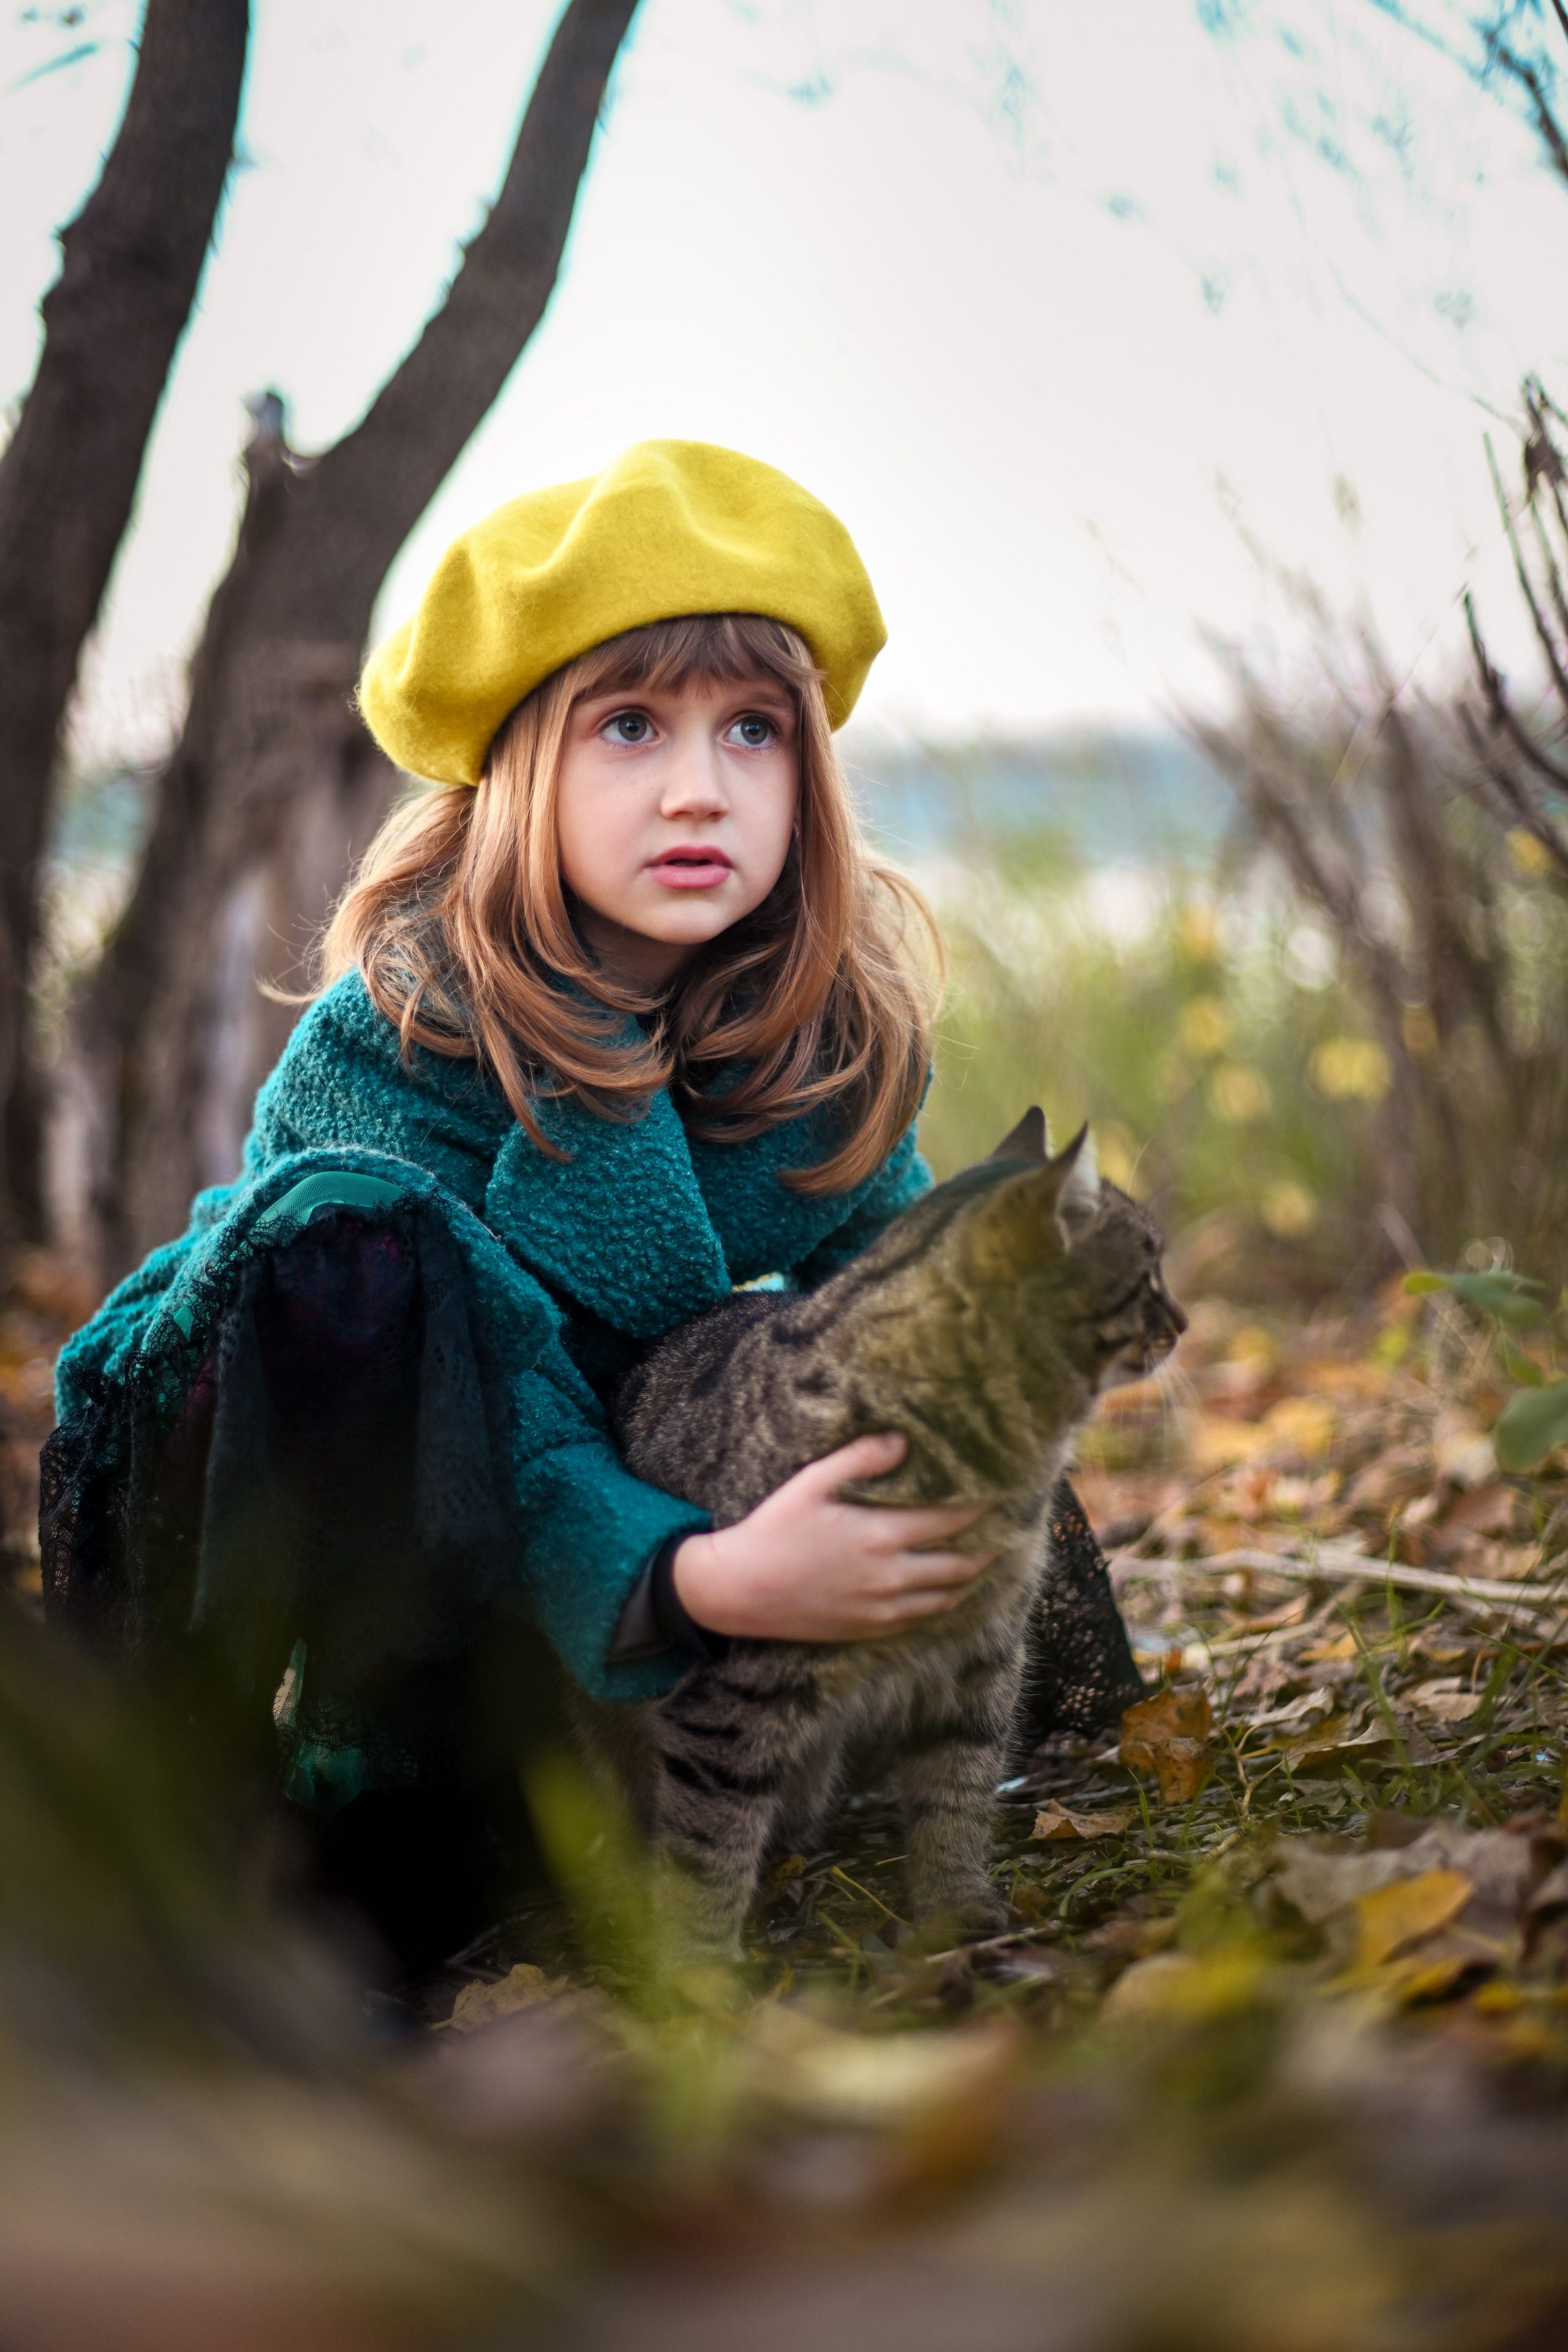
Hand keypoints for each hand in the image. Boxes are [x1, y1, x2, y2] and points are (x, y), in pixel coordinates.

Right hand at [670, 1432, 994, 1641]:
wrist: (741, 1589)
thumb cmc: (774, 1528)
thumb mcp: (812, 1482)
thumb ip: (860, 1459)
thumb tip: (903, 1441)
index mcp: (879, 1533)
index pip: (949, 1520)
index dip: (979, 1507)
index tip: (998, 1494)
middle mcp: (889, 1575)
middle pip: (958, 1563)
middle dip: (986, 1546)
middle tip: (1004, 1531)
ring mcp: (881, 1607)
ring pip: (945, 1596)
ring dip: (970, 1578)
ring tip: (985, 1562)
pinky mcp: (868, 1629)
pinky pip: (920, 1619)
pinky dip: (942, 1604)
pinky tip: (947, 1593)